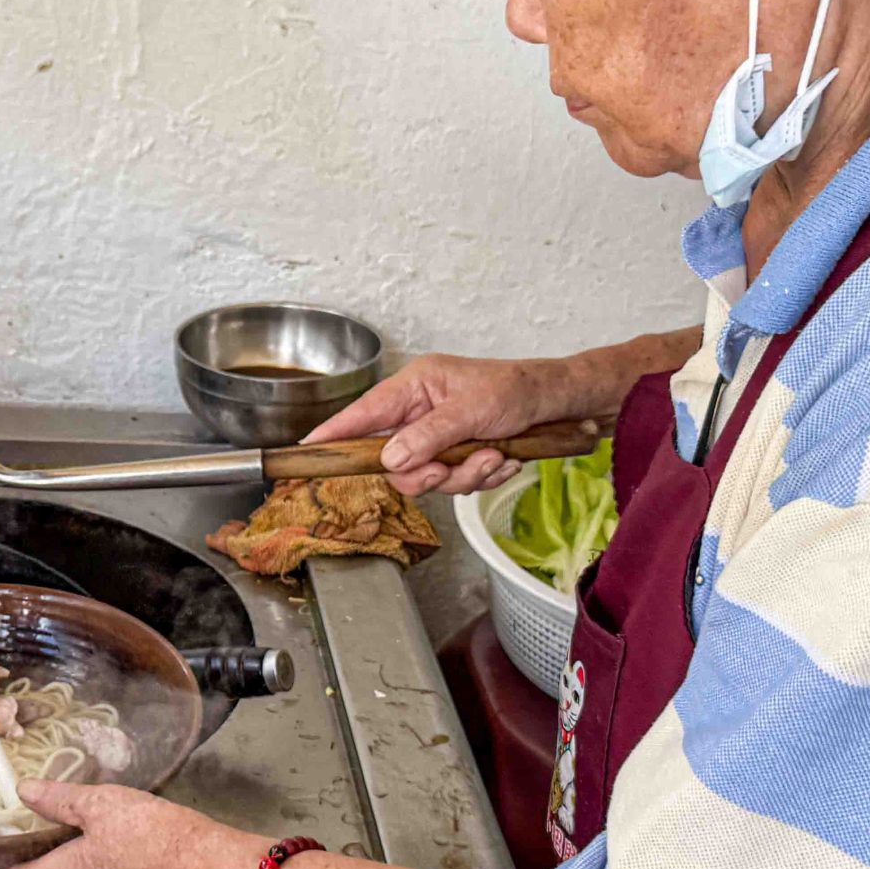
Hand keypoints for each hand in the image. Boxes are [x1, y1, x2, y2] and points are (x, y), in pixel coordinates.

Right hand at [303, 353, 572, 496]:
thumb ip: (429, 436)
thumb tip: (390, 459)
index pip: (364, 413)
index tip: (307, 451)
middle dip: (431, 472)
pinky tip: (504, 459)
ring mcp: (440, 435)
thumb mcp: (473, 410)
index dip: (334, 433)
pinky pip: (456, 482)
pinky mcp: (459, 453)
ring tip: (495, 457)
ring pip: (429, 477)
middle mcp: (422, 411)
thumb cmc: (519, 389)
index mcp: (416, 387)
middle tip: (452, 469)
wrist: (561, 404)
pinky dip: (482, 476)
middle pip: (396, 461)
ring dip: (466, 474)